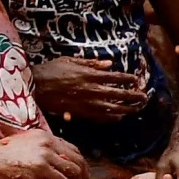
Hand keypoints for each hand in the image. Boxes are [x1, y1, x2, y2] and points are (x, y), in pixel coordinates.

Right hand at [0, 129, 89, 178]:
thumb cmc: (1, 155)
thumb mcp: (25, 145)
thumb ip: (41, 150)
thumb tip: (55, 163)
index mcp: (45, 136)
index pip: (73, 149)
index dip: (79, 164)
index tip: (78, 176)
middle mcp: (48, 143)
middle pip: (78, 160)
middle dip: (82, 177)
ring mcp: (45, 155)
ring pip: (73, 172)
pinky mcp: (40, 168)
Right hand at [27, 56, 152, 121]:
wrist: (34, 87)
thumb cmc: (51, 70)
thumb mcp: (70, 61)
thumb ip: (92, 63)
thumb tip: (109, 64)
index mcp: (89, 75)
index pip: (115, 77)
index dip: (128, 79)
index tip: (137, 80)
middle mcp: (91, 90)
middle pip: (118, 94)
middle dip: (133, 96)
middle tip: (144, 97)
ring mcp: (86, 103)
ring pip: (112, 108)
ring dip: (126, 109)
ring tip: (135, 109)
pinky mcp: (80, 112)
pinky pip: (99, 117)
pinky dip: (111, 117)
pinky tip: (118, 117)